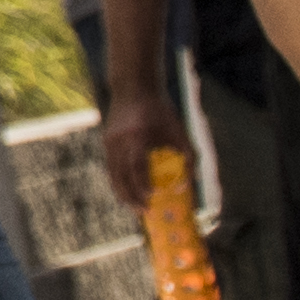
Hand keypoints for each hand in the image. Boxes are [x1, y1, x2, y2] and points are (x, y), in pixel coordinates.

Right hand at [95, 85, 178, 207]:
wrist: (134, 87)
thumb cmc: (160, 109)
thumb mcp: (178, 129)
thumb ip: (188, 154)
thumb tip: (192, 182)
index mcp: (138, 135)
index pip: (137, 165)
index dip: (142, 183)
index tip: (151, 198)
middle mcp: (120, 139)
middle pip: (120, 174)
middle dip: (131, 196)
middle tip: (143, 212)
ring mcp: (110, 140)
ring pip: (112, 173)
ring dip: (122, 192)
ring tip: (134, 207)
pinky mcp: (106, 141)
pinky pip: (111, 167)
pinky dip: (118, 181)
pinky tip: (128, 191)